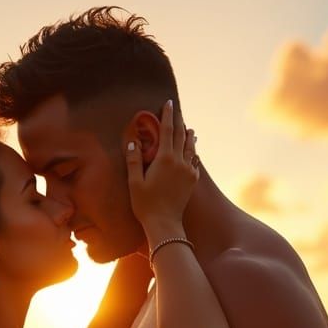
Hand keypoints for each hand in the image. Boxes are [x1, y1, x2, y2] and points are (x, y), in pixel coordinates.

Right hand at [125, 99, 197, 236]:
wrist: (165, 224)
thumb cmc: (146, 204)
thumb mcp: (135, 182)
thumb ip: (134, 161)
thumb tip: (133, 142)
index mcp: (165, 159)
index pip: (168, 130)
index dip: (168, 115)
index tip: (169, 103)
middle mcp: (180, 162)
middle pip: (181, 136)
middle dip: (179, 122)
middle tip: (178, 112)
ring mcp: (189, 171)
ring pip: (191, 148)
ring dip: (190, 137)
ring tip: (190, 130)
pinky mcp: (192, 181)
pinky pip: (195, 162)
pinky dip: (193, 154)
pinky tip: (193, 154)